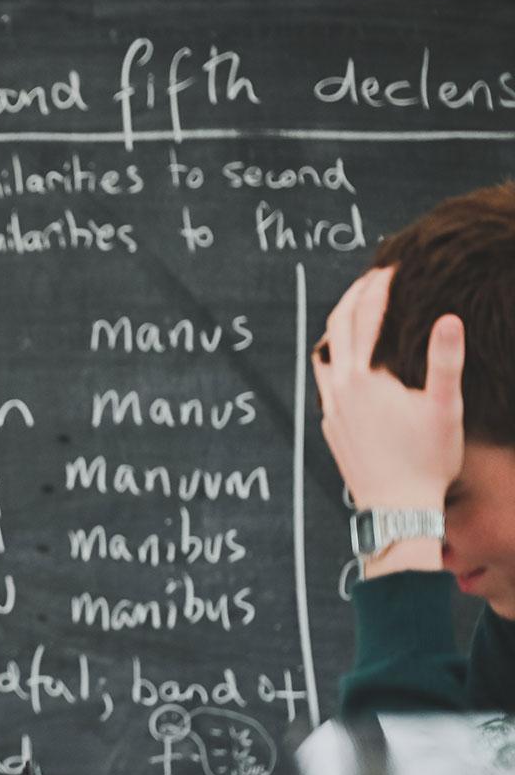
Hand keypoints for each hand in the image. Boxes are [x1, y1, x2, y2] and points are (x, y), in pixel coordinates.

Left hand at [312, 267, 463, 515]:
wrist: (396, 507)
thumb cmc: (426, 460)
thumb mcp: (445, 407)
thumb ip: (445, 359)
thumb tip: (449, 318)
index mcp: (365, 376)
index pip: (366, 315)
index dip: (379, 286)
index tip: (392, 267)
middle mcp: (339, 387)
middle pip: (338, 326)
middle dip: (354, 296)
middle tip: (372, 277)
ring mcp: (330, 407)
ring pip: (324, 353)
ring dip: (339, 327)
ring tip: (357, 312)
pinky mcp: (330, 425)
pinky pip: (324, 382)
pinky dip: (335, 359)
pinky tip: (350, 363)